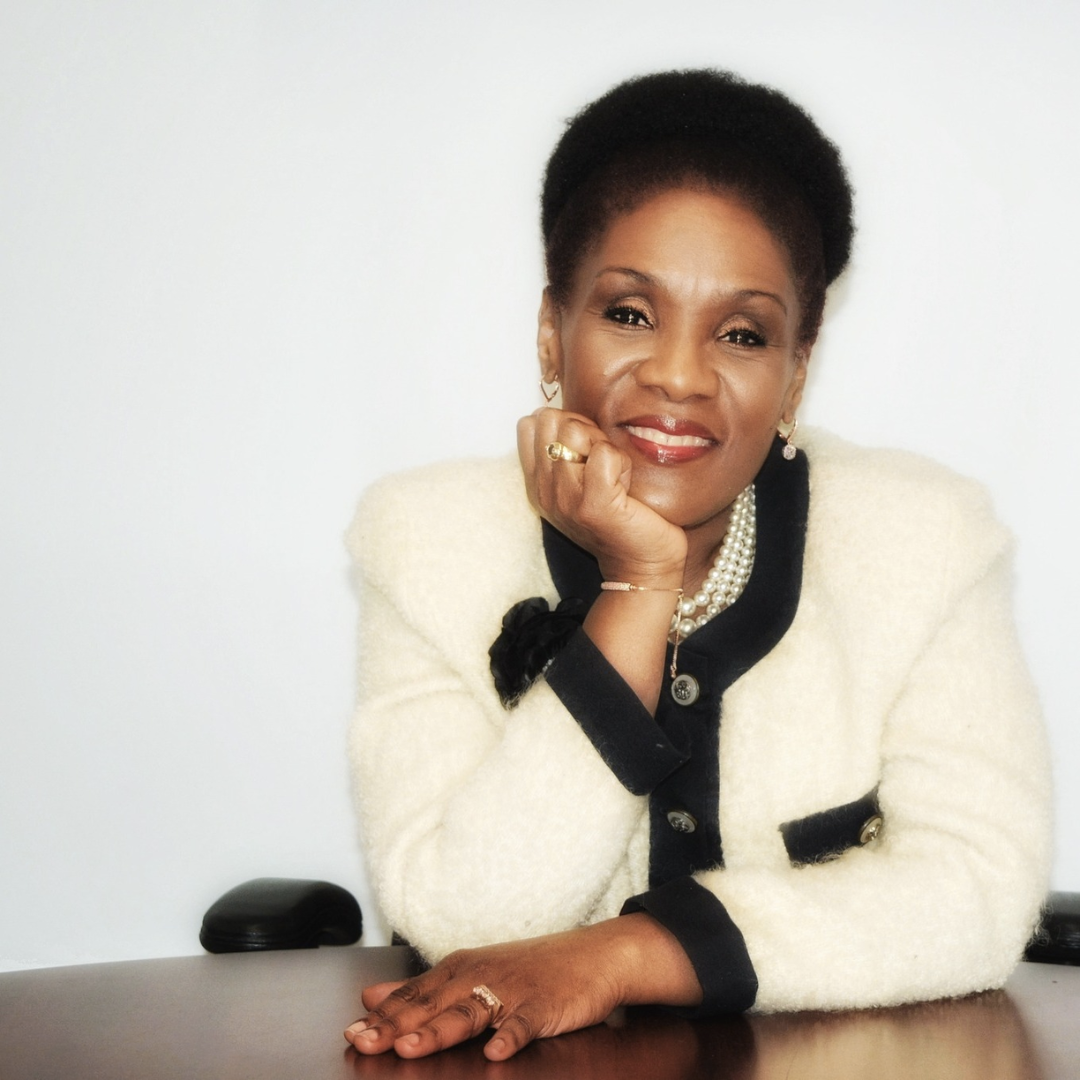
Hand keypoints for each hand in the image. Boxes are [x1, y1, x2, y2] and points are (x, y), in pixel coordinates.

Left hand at [344, 916, 701, 1060]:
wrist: (594, 955)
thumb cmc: (531, 969)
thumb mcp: (472, 972)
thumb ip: (422, 989)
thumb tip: (370, 995)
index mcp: (461, 968)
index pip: (414, 994)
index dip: (382, 1015)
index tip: (351, 1031)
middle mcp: (481, 976)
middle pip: (434, 1003)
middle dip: (397, 1024)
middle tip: (366, 1041)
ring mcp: (513, 990)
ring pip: (470, 1011)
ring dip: (441, 1029)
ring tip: (414, 1048)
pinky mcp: (544, 1005)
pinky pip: (525, 1023)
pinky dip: (510, 1036)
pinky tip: (496, 1052)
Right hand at [517, 408, 686, 585]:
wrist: (641, 565)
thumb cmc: (619, 519)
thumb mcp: (581, 484)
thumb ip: (568, 453)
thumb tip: (571, 416)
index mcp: (538, 484)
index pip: (532, 423)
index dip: (564, 423)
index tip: (586, 450)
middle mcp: (544, 491)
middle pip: (551, 419)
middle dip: (583, 428)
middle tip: (602, 461)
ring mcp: (566, 499)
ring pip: (575, 431)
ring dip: (603, 444)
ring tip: (614, 474)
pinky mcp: (594, 506)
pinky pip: (604, 454)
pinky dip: (622, 462)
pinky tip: (626, 486)